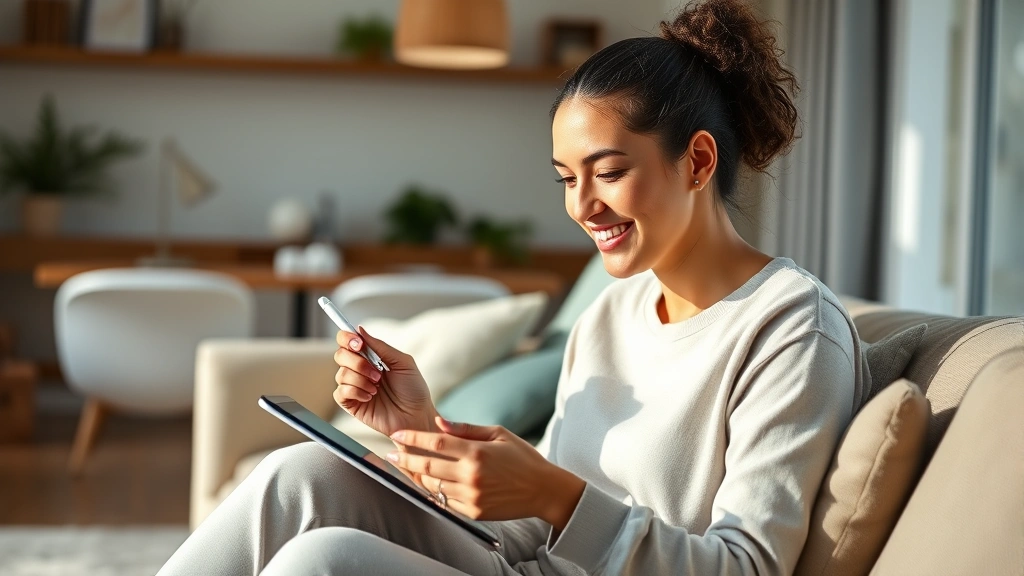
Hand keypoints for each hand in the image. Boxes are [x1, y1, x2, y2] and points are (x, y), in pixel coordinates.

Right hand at [332, 327, 439, 438]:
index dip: (347, 338)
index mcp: (371, 357)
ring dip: (361, 379)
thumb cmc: (413, 390)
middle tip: (377, 373)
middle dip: (358, 362)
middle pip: (340, 355)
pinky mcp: (350, 403)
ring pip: (341, 374)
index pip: (347, 341)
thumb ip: (380, 346)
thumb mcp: (403, 362)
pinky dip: (356, 392)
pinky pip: (341, 392)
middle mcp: (359, 370)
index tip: (358, 343)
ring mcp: (354, 386)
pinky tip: (370, 397)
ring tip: (378, 388)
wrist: (416, 415)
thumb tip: (359, 329)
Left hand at [386, 416, 585, 528]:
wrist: (543, 490)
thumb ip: (466, 429)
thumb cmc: (522, 457)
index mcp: (477, 452)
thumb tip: (438, 423)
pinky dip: (435, 493)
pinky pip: (445, 502)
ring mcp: (472, 496)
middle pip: (427, 466)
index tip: (397, 434)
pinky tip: (429, 484)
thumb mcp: (498, 434)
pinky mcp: (474, 512)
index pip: (436, 443)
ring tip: (408, 467)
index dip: (413, 437)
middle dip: (405, 459)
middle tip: (391, 453)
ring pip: (432, 486)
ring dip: (417, 476)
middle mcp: (472, 475)